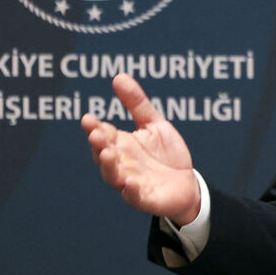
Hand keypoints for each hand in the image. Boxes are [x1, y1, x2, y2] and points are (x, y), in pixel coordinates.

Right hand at [80, 73, 200, 225]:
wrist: (187, 184)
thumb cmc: (166, 154)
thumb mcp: (154, 124)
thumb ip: (137, 103)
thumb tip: (119, 76)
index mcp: (121, 144)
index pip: (103, 134)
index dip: (94, 127)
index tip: (88, 118)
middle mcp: (121, 163)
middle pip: (103, 153)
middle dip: (98, 144)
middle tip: (96, 133)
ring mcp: (130, 181)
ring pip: (113, 175)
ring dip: (108, 165)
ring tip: (106, 154)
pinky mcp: (143, 198)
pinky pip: (134, 196)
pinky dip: (131, 190)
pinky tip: (130, 182)